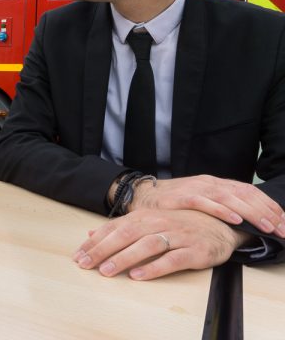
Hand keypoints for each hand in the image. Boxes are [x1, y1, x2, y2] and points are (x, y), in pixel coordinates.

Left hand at [73, 209, 250, 279]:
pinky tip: (139, 276)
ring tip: (107, 271)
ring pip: (146, 245)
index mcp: (144, 216)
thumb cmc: (179, 224)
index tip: (78, 256)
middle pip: (126, 235)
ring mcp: (177, 235)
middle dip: (103, 250)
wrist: (222, 224)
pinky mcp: (194, 250)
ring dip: (125, 258)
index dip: (95, 242)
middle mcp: (158, 223)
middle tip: (85, 264)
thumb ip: (120, 227)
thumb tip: (90, 234)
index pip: (114, 228)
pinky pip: (172, 259)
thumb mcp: (148, 222)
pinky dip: (154, 267)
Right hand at [131, 174, 284, 237]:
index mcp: (216, 183)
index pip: (250, 192)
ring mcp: (196, 188)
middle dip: (267, 212)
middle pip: (245, 195)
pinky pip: (205, 202)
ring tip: (266, 225)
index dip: (269, 206)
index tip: (284, 222)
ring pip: (230, 198)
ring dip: (251, 212)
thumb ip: (221, 205)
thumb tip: (247, 218)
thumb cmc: (173, 203)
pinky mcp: (181, 197)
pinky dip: (221, 210)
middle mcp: (209, 183)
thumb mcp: (201, 200)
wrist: (142, 196)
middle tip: (282, 228)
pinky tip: (235, 218)